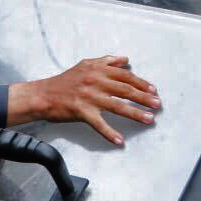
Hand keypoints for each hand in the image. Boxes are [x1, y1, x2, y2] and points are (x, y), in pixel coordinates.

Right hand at [14, 55, 160, 145]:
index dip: (141, 83)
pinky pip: (99, 124)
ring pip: (117, 106)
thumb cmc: (65, 81)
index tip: (153, 90)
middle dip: (144, 98)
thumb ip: (106, 61)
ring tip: (149, 119)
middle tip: (158, 104)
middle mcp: (96, 82)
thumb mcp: (85, 65)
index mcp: (98, 70)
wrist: (43, 95)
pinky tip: (120, 141)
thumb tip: (125, 60)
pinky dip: (110, 133)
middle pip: (125, 90)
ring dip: (135, 114)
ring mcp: (89, 97)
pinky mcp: (81, 112)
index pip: (125, 76)